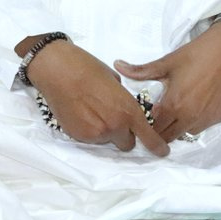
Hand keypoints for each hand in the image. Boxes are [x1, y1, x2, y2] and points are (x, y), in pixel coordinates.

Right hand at [24, 38, 168, 155]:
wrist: (58, 70)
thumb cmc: (88, 68)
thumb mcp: (115, 82)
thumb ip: (123, 101)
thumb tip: (122, 109)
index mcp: (128, 111)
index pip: (148, 137)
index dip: (157, 146)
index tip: (162, 151)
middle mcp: (114, 127)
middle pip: (127, 144)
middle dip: (124, 135)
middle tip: (114, 119)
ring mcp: (95, 134)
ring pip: (106, 140)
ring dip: (104, 131)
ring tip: (91, 110)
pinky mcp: (79, 136)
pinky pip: (90, 138)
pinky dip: (89, 130)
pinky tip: (81, 113)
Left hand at [118, 20, 220, 142]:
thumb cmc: (196, 54)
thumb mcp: (167, 62)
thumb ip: (141, 70)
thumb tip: (117, 65)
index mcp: (174, 106)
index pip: (153, 129)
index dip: (146, 124)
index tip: (145, 114)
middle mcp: (190, 118)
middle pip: (168, 137)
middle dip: (160, 129)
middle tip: (158, 113)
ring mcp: (206, 120)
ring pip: (185, 134)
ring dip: (177, 126)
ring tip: (176, 107)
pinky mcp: (219, 118)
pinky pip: (200, 127)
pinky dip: (193, 121)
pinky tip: (193, 103)